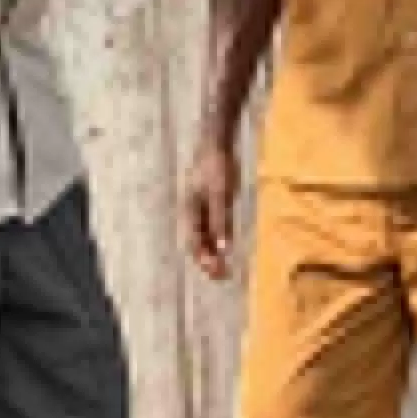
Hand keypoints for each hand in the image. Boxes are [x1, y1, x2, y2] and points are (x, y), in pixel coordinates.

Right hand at [180, 133, 243, 279]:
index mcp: (190, 210)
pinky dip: (216, 239)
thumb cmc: (218, 165)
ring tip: (223, 267)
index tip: (218, 273)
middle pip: (196, 242)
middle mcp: (192, 211)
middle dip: (207, 261)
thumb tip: (222, 248)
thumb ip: (220, 221)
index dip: (204, 260)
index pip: (194, 243)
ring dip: (211, 252)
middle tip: (222, 276)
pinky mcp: (208, 201)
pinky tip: (226, 245)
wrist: (216, 141)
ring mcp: (199, 206)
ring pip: (202, 235)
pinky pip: (210, 226)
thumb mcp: (221, 194)